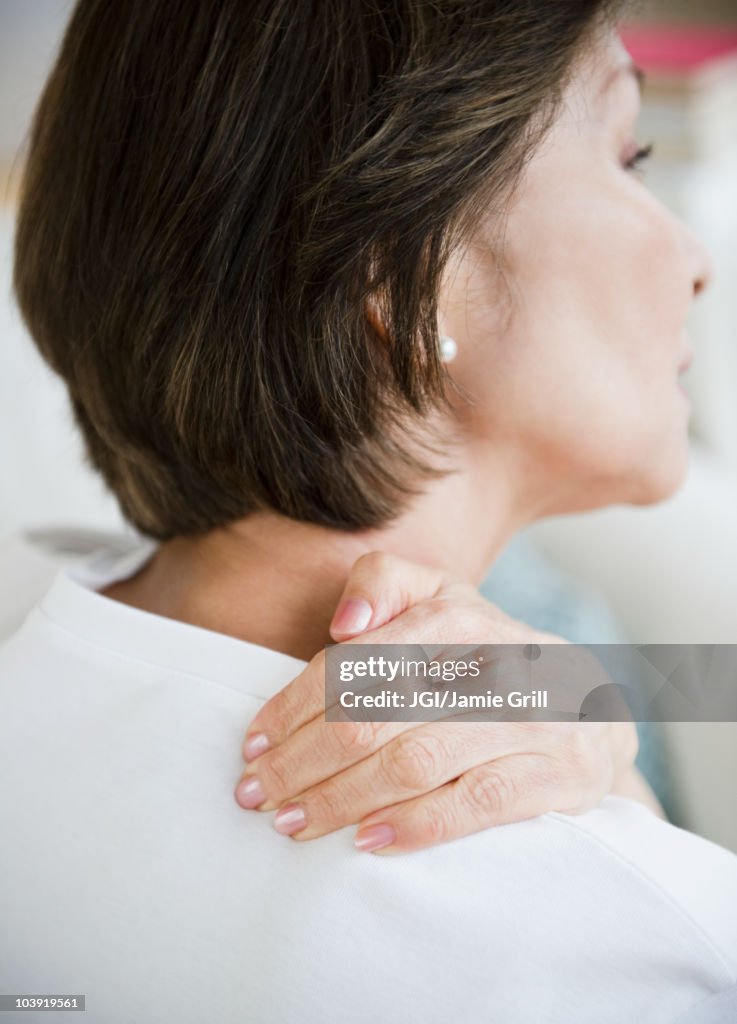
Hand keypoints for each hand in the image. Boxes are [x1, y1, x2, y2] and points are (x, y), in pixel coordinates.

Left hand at [234, 552, 640, 853]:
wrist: (588, 703)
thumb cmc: (486, 654)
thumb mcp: (440, 597)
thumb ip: (384, 582)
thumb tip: (344, 623)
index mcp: (452, 615)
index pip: (352, 665)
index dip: (292, 709)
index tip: (252, 748)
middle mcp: (491, 661)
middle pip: (372, 717)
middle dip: (303, 762)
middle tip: (256, 796)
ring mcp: (527, 719)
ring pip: (414, 763)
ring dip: (342, 799)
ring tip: (294, 823)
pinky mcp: (557, 773)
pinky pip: (476, 805)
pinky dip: (416, 826)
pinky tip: (367, 841)